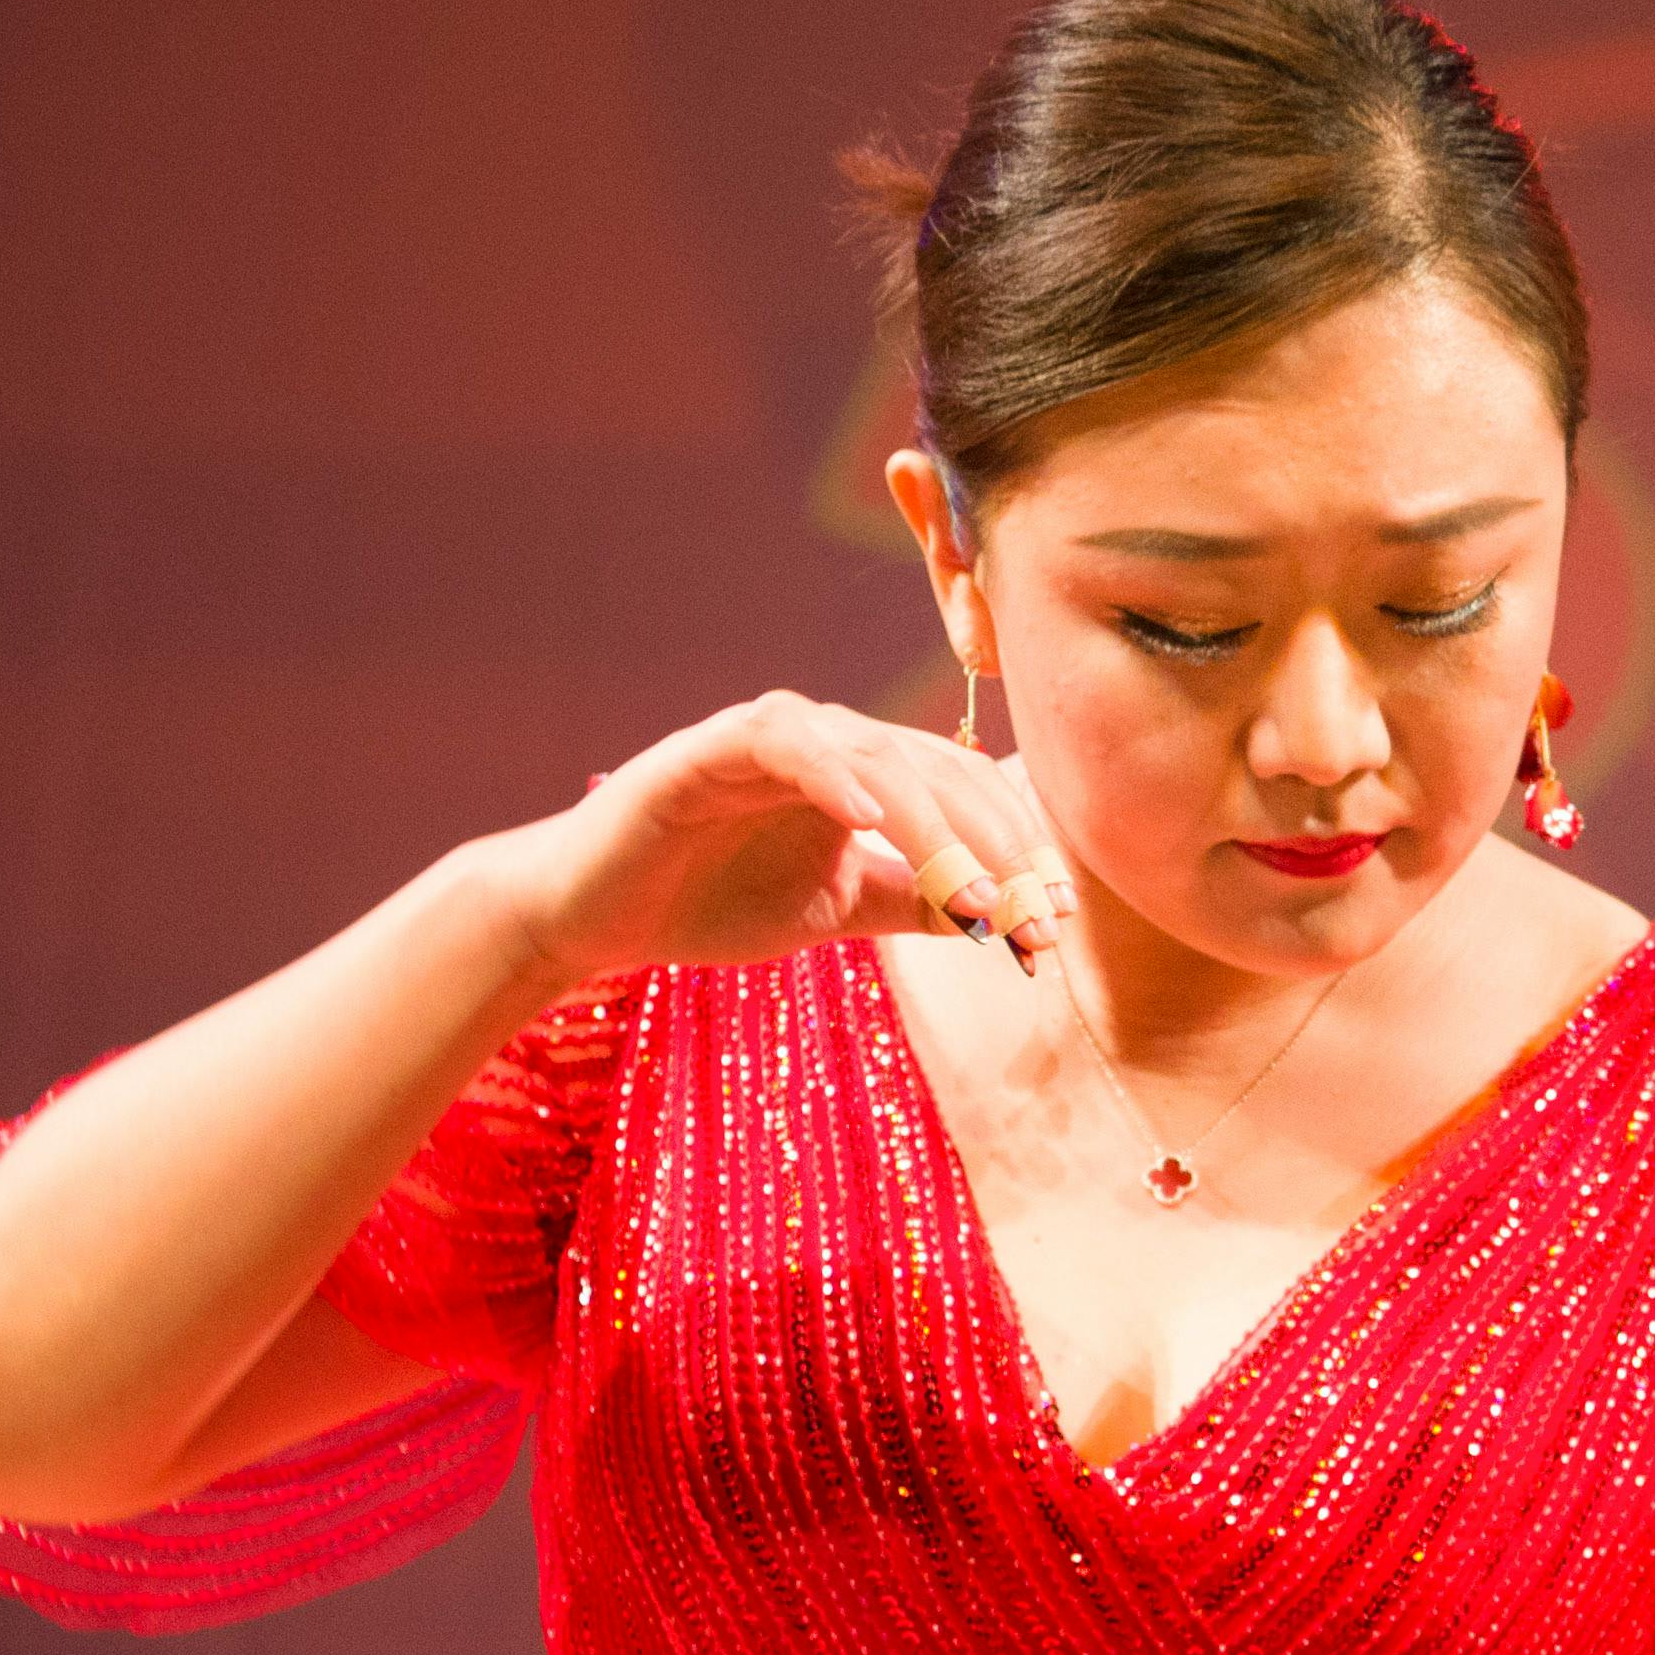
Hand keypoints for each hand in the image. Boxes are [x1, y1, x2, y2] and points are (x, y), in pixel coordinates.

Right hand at [493, 689, 1081, 990]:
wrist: (595, 917)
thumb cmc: (709, 902)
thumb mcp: (835, 910)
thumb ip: (912, 902)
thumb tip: (1003, 918)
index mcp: (866, 773)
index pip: (965, 792)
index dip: (1020, 849)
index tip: (1059, 918)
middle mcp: (830, 741)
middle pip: (941, 771)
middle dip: (1000, 846)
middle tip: (1036, 915)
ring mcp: (771, 736)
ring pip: (879, 757)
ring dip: (937, 825)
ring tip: (976, 893)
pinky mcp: (709, 747)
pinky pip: (784, 743)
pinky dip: (830, 774)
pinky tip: (866, 818)